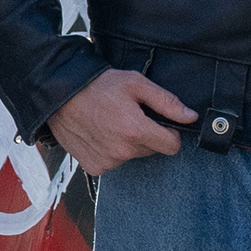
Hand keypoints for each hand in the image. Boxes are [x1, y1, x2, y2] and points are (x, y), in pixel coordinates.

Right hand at [48, 68, 196, 169]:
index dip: (170, 133)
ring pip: (133, 156)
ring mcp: (108, 161)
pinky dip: (110, 150)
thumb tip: (190, 117)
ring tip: (111, 122)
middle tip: (129, 116)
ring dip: (128, 143)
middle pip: (152, 150)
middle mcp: (123, 151)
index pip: (172, 146)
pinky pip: (114, 162)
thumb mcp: (136, 83)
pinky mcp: (95, 167)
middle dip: (147, 135)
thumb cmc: (97, 86)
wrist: (59, 95)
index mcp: (136, 130)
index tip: (159, 123)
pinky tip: (100, 133)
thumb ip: (167, 102)